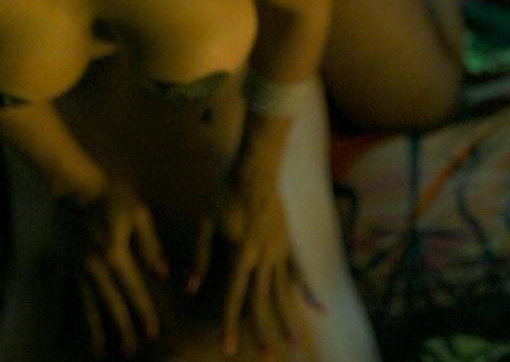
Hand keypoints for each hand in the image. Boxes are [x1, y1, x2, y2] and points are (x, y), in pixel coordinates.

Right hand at [59, 178, 170, 358]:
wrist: (73, 187)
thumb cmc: (110, 197)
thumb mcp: (138, 214)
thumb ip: (151, 245)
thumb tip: (163, 273)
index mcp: (115, 254)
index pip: (133, 289)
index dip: (144, 312)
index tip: (152, 333)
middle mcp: (94, 267)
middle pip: (110, 304)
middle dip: (121, 330)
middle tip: (129, 353)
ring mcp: (77, 268)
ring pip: (87, 306)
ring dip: (95, 332)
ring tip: (99, 354)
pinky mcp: (66, 266)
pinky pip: (70, 296)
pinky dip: (72, 316)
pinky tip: (72, 333)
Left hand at [187, 170, 321, 356]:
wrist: (257, 166)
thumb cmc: (226, 192)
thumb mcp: (206, 223)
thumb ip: (200, 257)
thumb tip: (189, 287)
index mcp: (241, 254)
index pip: (234, 298)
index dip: (230, 326)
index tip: (228, 350)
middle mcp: (263, 258)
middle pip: (264, 304)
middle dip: (266, 335)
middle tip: (270, 361)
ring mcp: (280, 252)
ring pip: (286, 295)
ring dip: (290, 323)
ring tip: (296, 348)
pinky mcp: (289, 244)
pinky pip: (300, 275)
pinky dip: (309, 294)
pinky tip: (321, 312)